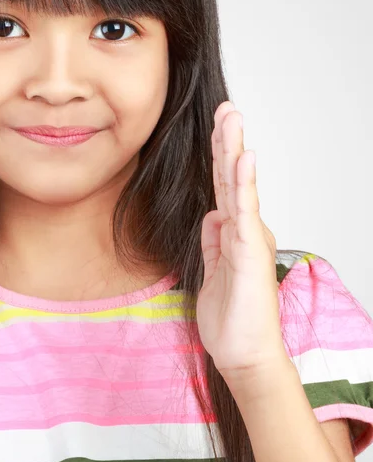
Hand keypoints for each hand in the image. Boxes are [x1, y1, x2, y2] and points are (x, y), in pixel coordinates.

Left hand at [196, 102, 287, 378]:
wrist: (244, 353)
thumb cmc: (231, 317)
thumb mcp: (212, 270)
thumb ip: (213, 240)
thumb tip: (211, 214)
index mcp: (233, 233)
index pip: (223, 187)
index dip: (219, 157)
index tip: (216, 128)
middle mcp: (244, 230)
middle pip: (231, 178)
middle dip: (227, 141)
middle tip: (225, 108)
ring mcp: (248, 238)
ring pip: (238, 186)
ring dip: (234, 149)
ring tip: (231, 117)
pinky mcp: (248, 252)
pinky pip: (243, 212)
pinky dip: (243, 184)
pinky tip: (243, 158)